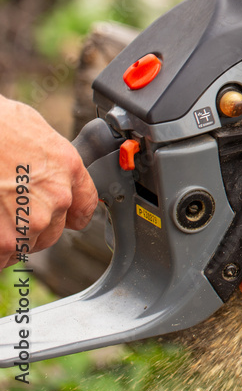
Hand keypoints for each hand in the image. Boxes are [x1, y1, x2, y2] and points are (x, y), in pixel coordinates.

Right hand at [0, 95, 97, 267]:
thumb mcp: (36, 132)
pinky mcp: (3, 239)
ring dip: (11, 239)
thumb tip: (42, 166)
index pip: (85, 206)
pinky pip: (2, 257)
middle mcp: (57, 198)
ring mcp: (31, 221)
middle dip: (33, 226)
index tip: (65, 218)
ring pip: (26, 245)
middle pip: (53, 231)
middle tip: (10, 212)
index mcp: (68, 169)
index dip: (71, 214)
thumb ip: (47, 160)